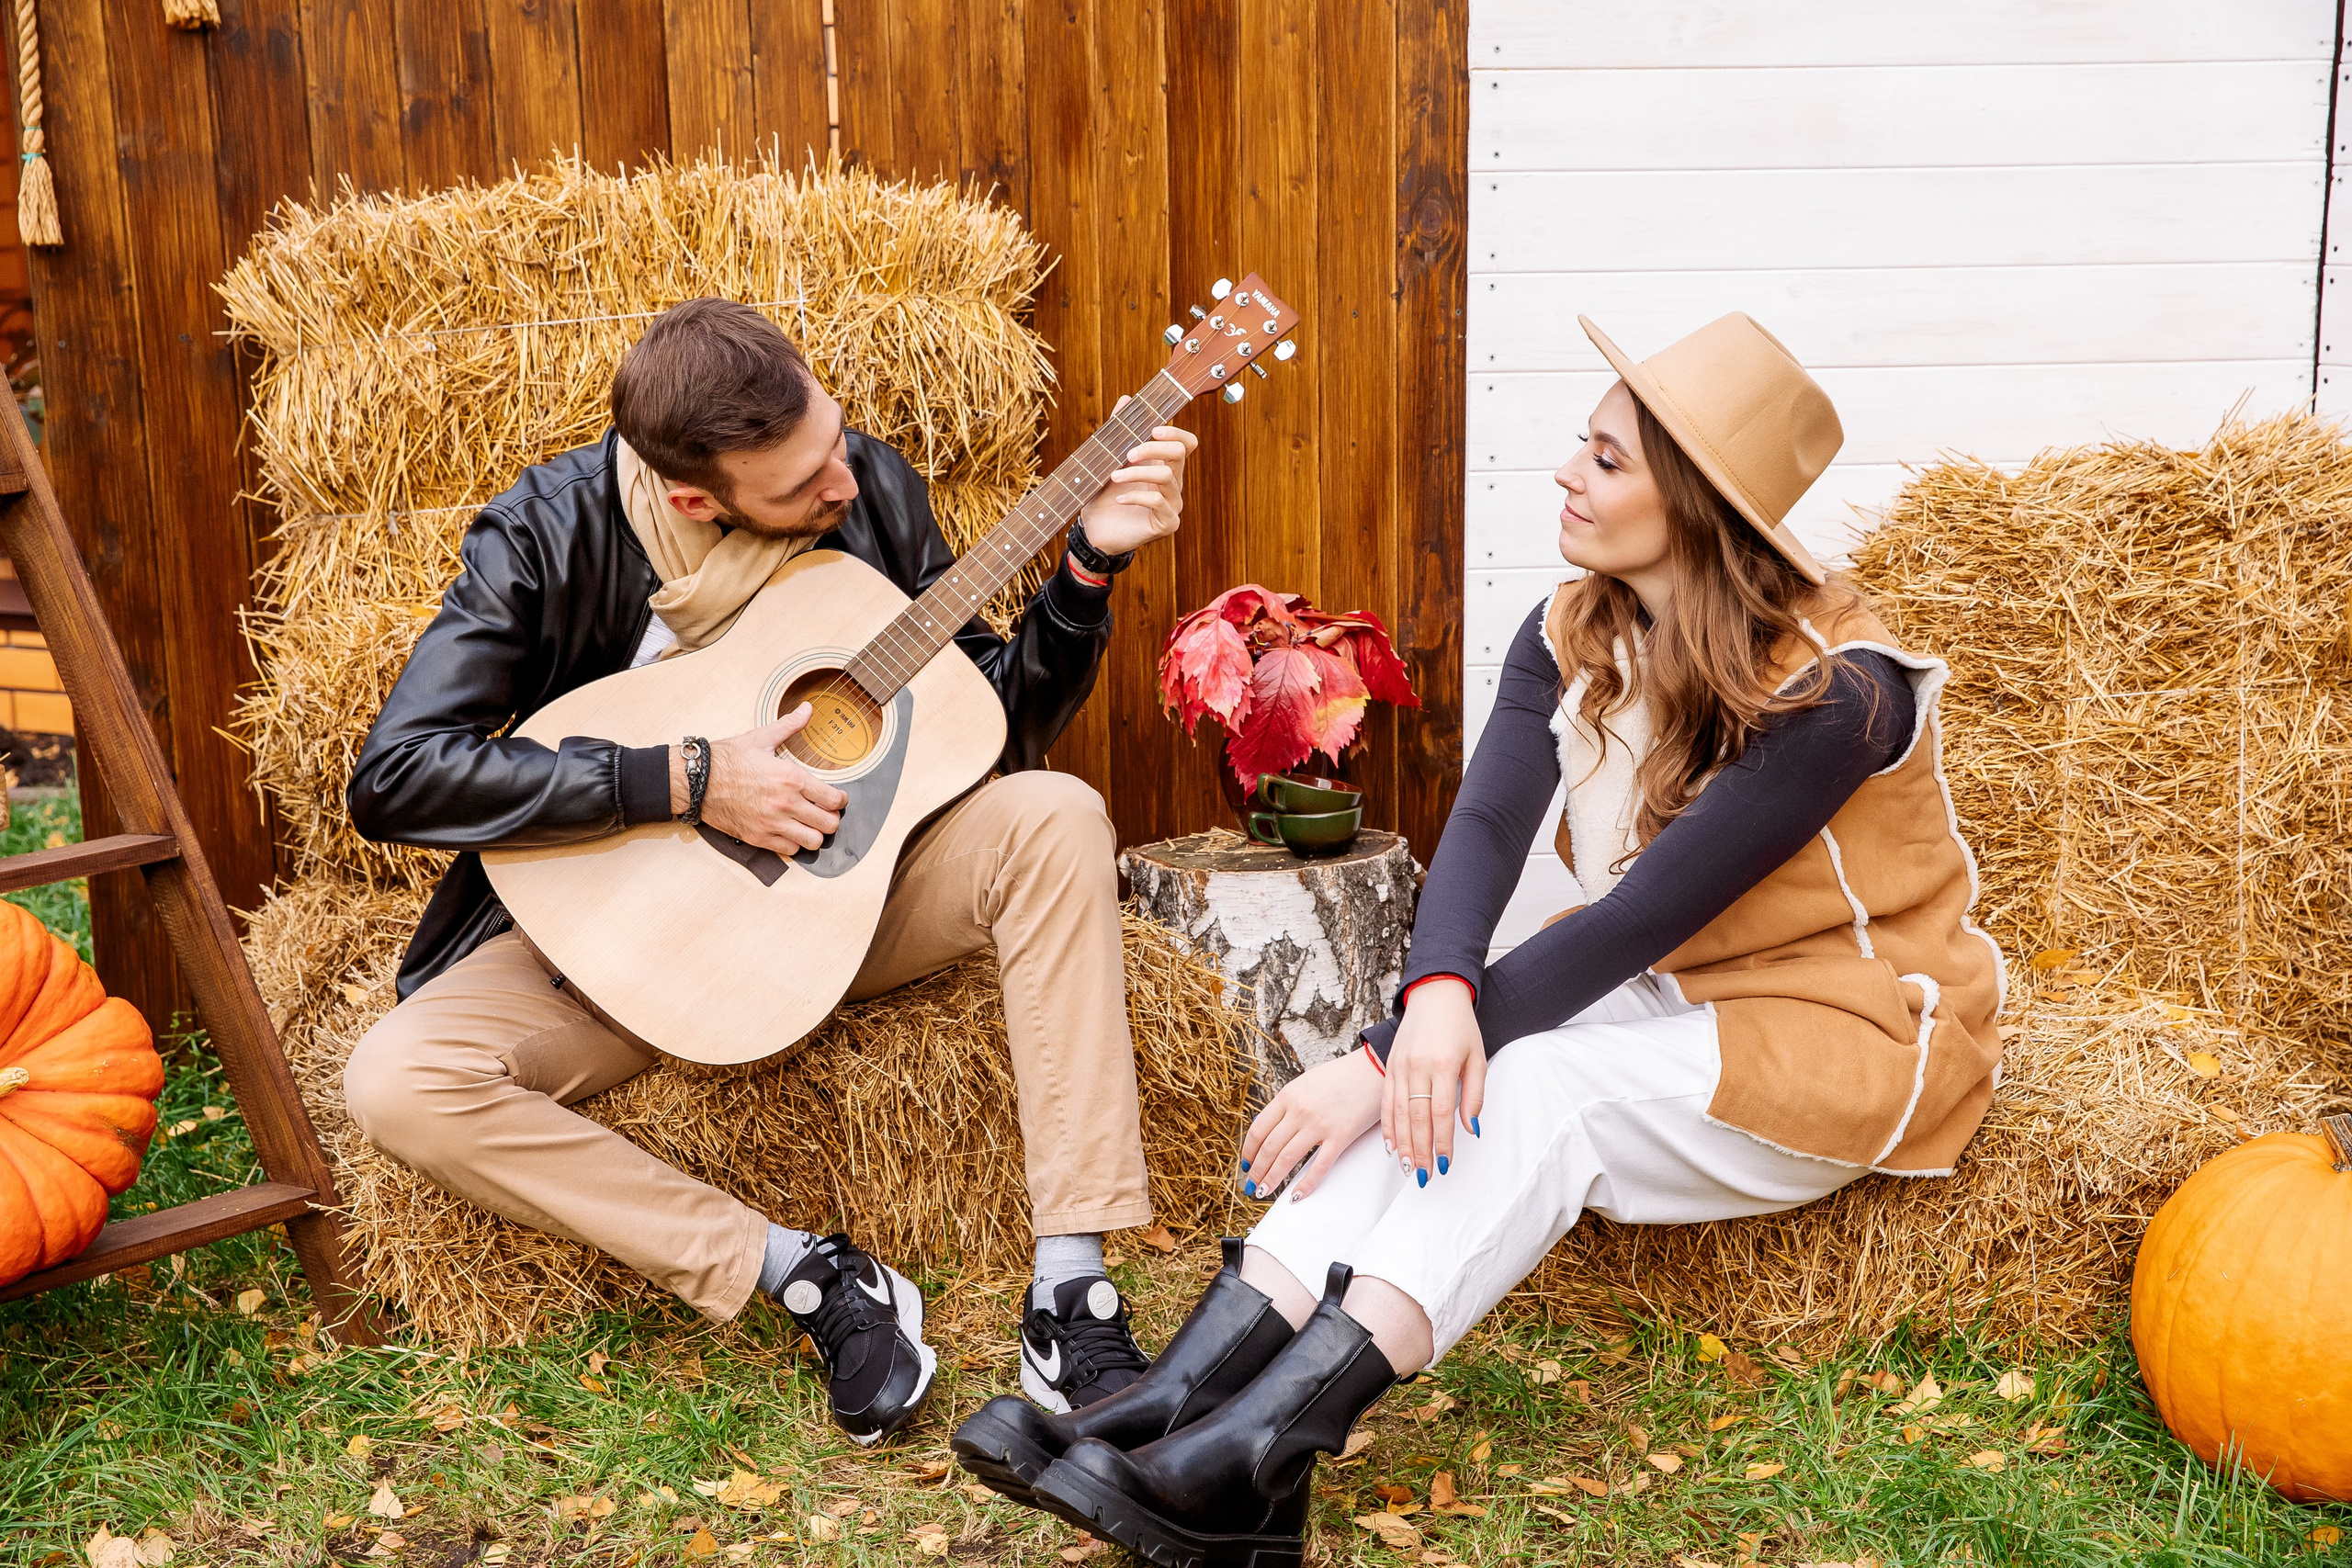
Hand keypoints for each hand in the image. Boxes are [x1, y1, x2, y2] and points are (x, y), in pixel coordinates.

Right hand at [678, 705, 848, 853]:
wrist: (696, 780)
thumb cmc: (726, 759)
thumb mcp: (761, 738)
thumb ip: (789, 725)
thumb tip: (807, 709)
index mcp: (791, 778)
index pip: (833, 799)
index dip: (841, 800)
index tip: (837, 799)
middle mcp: (785, 803)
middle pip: (829, 824)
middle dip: (831, 818)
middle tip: (825, 812)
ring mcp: (771, 823)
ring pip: (813, 842)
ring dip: (815, 834)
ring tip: (809, 824)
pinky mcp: (758, 837)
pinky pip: (790, 851)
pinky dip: (794, 844)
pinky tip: (789, 832)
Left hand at [1076, 397, 1198, 556]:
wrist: (1094, 532)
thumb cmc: (1103, 497)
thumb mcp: (1107, 460)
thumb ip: (1118, 431)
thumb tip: (1126, 399)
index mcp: (1164, 465)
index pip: (1186, 443)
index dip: (1175, 432)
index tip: (1152, 429)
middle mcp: (1173, 483)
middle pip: (1179, 454)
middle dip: (1151, 448)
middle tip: (1126, 454)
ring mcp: (1172, 504)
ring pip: (1167, 477)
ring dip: (1137, 473)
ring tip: (1114, 477)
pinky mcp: (1166, 523)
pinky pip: (1159, 503)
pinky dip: (1136, 496)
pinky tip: (1119, 499)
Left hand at [1237, 1047, 1384, 1201]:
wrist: (1373, 1069)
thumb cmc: (1341, 1076)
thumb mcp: (1305, 1082)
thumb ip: (1287, 1103)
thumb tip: (1270, 1127)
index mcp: (1288, 1096)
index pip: (1259, 1130)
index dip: (1249, 1151)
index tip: (1247, 1163)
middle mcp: (1300, 1111)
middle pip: (1269, 1148)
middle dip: (1257, 1171)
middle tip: (1252, 1184)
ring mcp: (1319, 1125)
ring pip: (1287, 1159)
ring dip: (1271, 1179)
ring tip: (1263, 1191)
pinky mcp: (1340, 1137)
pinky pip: (1319, 1167)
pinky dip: (1305, 1185)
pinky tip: (1296, 1195)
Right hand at [1381, 977, 1484, 1182]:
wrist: (1435, 996)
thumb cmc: (1461, 1027)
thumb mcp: (1478, 1058)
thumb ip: (1474, 1094)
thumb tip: (1472, 1129)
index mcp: (1442, 1064)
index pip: (1441, 1113)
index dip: (1442, 1142)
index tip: (1445, 1164)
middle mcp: (1416, 1066)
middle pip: (1417, 1118)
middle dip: (1420, 1151)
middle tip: (1423, 1176)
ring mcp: (1399, 1066)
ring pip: (1398, 1113)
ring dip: (1402, 1144)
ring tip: (1406, 1168)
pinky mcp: (1389, 1066)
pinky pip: (1385, 1102)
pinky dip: (1387, 1126)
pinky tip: (1390, 1145)